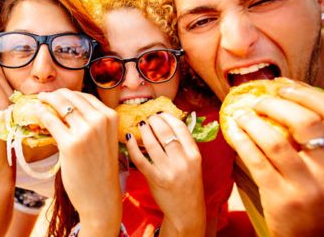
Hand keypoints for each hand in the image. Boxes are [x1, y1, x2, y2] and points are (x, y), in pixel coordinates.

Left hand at [37, 89, 121, 233]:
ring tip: (36, 102)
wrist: (101, 197)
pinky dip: (39, 113)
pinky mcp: (70, 144)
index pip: (84, 96)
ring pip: (60, 105)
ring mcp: (86, 131)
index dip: (67, 94)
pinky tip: (34, 113)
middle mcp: (100, 120)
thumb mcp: (103, 139)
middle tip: (42, 97)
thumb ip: (91, 122)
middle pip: (71, 97)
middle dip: (54, 95)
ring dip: (45, 101)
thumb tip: (66, 107)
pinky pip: (50, 120)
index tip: (55, 96)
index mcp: (110, 117)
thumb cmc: (99, 170)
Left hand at [125, 113, 205, 235]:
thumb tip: (166, 124)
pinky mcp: (156, 179)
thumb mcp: (193, 164)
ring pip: (152, 143)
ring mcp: (169, 171)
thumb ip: (183, 146)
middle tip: (147, 119)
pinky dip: (133, 147)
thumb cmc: (187, 185)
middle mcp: (183, 161)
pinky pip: (141, 159)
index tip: (160, 114)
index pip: (181, 128)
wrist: (186, 211)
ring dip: (143, 131)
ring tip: (140, 126)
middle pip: (165, 132)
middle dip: (154, 121)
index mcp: (194, 155)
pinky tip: (129, 139)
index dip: (168, 117)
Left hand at [226, 83, 323, 235]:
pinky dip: (241, 141)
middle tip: (259, 100)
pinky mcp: (283, 200)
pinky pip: (256, 161)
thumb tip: (296, 103)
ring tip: (241, 115)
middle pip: (305, 121)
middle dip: (276, 103)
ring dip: (252, 120)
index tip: (287, 86)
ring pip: (275, 140)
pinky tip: (234, 133)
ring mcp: (310, 188)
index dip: (311, 93)